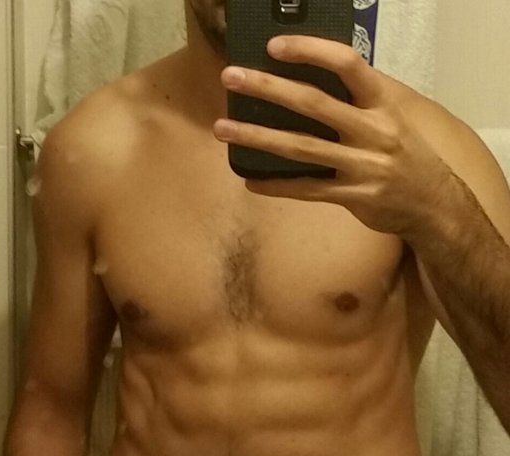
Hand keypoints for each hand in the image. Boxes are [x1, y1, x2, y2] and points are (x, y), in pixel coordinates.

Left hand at [213, 35, 457, 236]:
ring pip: (302, 148)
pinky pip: (307, 190)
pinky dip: (276, 185)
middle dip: (268, 88)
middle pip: (314, 104)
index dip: (310, 51)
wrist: (435, 205)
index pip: (348, 64)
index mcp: (384, 103)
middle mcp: (374, 131)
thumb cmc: (408, 156)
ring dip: (258, 137)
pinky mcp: (354, 197)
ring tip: (224, 129)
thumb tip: (314, 82)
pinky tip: (250, 180)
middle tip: (231, 78)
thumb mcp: (394, 118)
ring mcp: (363, 166)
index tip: (274, 46)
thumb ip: (360, 101)